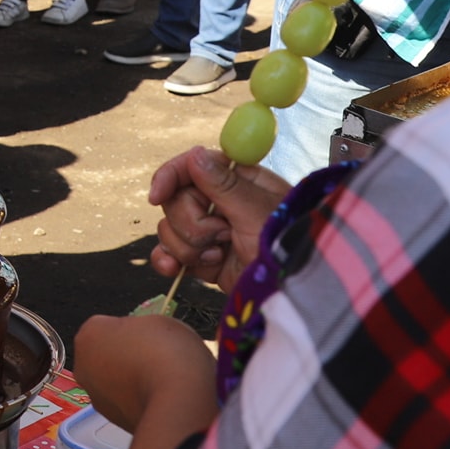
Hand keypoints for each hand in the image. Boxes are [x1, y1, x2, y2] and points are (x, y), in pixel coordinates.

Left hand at [73, 313, 217, 443]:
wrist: (179, 402)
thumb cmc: (169, 355)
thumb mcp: (159, 322)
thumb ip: (140, 328)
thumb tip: (142, 338)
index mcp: (90, 333)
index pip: (108, 326)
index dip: (133, 331)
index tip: (150, 338)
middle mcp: (84, 366)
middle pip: (107, 355)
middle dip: (127, 358)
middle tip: (157, 360)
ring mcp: (97, 396)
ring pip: (114, 383)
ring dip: (132, 382)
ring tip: (163, 382)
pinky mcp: (114, 422)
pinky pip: (127, 405)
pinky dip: (140, 403)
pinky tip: (162, 400)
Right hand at [148, 146, 290, 294]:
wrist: (292, 293)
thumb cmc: (287, 246)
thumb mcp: (258, 212)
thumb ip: (224, 184)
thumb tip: (195, 155)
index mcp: (236, 181)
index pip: (191, 167)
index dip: (170, 177)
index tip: (156, 195)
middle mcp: (220, 203)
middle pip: (176, 201)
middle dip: (191, 224)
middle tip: (223, 236)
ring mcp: (210, 232)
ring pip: (171, 229)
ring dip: (188, 247)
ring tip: (219, 256)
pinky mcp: (202, 259)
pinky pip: (170, 254)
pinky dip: (169, 261)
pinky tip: (175, 270)